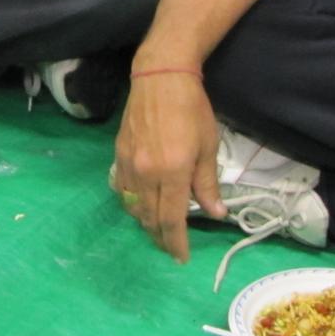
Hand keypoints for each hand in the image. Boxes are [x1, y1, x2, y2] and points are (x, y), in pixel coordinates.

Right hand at [110, 70, 221, 262]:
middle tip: (171, 247)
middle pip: (149, 219)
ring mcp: (128, 165)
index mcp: (172, 173)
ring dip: (145, 222)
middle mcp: (146, 174)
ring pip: (132, 207)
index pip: (172, 220)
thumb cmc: (191, 110)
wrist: (160, 78)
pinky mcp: (118, 155)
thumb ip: (207, 184)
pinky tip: (141, 203)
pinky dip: (131, 203)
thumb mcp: (208, 147)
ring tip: (158, 228)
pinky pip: (121, 190)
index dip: (176, 243)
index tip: (182, 257)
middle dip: (160, 238)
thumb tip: (216, 214)